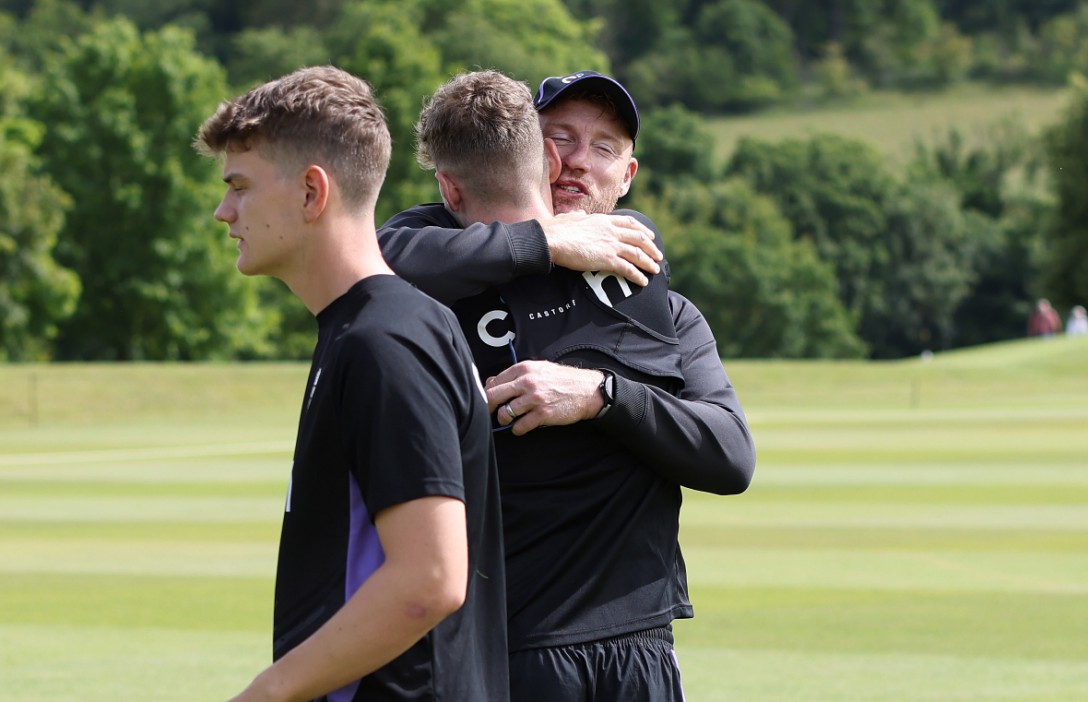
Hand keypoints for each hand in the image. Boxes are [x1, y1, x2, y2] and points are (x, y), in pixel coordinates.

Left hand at [486, 361, 605, 434]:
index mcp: (524, 369)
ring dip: (504, 420)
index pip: (494, 381)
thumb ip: (516, 375)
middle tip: (492, 412)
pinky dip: (517, 429)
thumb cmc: (562, 380)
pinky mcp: (543, 414)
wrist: (587, 390)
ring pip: (505, 413)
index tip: (491, 400)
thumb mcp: (539, 369)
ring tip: (510, 420)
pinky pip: (520, 426)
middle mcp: (527, 382)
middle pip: (494, 396)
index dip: (488, 393)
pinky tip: (522, 427)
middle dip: (489, 407)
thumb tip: (491, 382)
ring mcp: (535, 398)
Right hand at [539, 211, 661, 285]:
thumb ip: (578, 216)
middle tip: (658, 256)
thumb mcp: (570, 217)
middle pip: (639, 238)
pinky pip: (628, 268)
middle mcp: (611, 231)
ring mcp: (611, 245)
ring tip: (655, 270)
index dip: (642, 230)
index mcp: (603, 220)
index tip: (649, 236)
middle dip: (651, 248)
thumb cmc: (556, 230)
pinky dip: (637, 275)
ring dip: (648, 263)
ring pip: (637, 254)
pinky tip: (643, 281)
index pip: (629, 223)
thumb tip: (579, 213)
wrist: (552, 239)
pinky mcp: (607, 259)